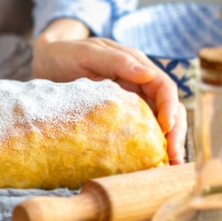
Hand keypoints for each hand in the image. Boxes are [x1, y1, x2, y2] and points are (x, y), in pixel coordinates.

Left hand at [32, 19, 185, 164]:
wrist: (46, 62)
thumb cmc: (65, 53)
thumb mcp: (88, 53)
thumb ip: (117, 60)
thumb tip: (147, 74)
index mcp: (136, 66)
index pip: (164, 87)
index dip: (170, 108)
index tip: (166, 130)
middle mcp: (139, 84)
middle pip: (168, 108)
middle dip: (175, 133)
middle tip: (174, 159)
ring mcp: (130, 100)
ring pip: (157, 123)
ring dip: (166, 144)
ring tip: (170, 168)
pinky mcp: (118, 116)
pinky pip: (138, 131)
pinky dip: (147, 147)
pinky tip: (149, 164)